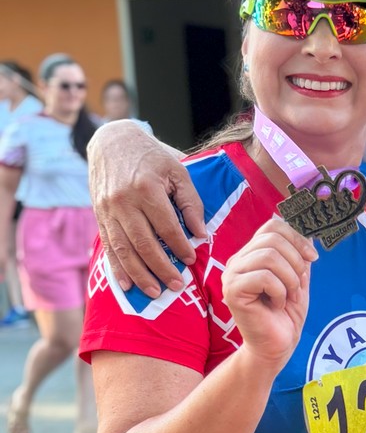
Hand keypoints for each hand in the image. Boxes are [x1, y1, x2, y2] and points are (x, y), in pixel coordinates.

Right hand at [89, 122, 206, 297]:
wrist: (111, 140)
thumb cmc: (151, 155)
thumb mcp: (177, 170)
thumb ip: (191, 202)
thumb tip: (200, 234)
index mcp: (145, 188)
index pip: (166, 226)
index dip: (180, 246)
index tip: (191, 260)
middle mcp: (123, 201)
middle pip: (144, 243)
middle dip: (162, 268)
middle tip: (177, 286)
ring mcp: (107, 210)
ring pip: (124, 249)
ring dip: (140, 274)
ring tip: (155, 292)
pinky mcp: (98, 216)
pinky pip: (108, 246)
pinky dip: (117, 267)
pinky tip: (127, 284)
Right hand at [222, 218, 316, 370]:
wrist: (277, 346)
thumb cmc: (286, 315)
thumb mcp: (299, 279)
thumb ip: (300, 256)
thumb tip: (310, 233)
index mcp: (252, 254)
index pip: (273, 225)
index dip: (297, 237)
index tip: (312, 258)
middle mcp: (239, 260)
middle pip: (273, 238)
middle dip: (296, 261)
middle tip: (299, 285)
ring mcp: (232, 275)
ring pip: (269, 256)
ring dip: (289, 279)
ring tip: (289, 297)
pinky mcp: (232, 291)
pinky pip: (264, 277)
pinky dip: (280, 292)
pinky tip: (277, 305)